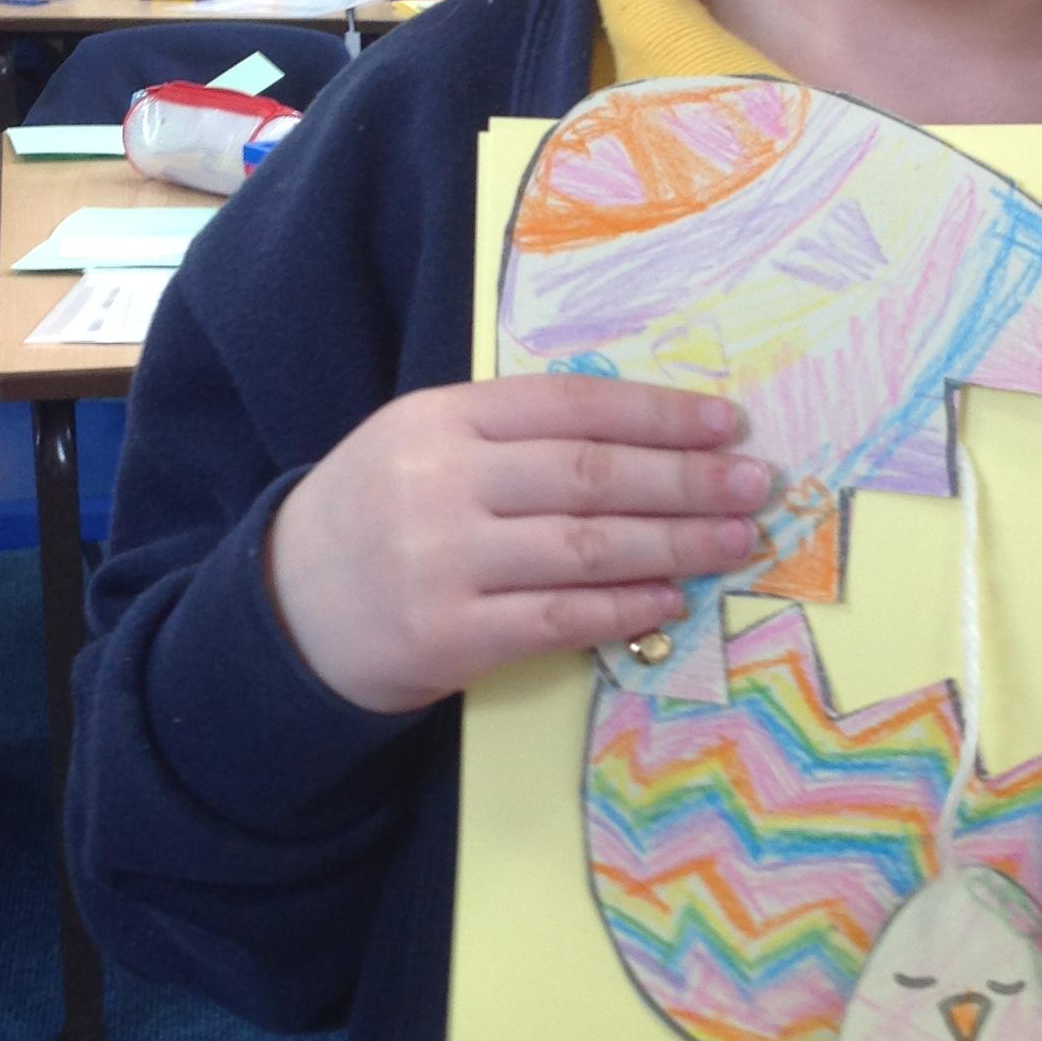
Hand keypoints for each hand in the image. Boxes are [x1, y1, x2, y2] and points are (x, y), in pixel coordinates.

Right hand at [264, 373, 772, 713]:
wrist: (285, 608)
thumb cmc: (381, 513)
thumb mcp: (427, 442)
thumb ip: (518, 433)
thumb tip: (651, 437)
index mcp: (443, 416)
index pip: (573, 405)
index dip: (659, 414)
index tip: (728, 423)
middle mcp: (442, 480)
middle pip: (591, 475)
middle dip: (687, 480)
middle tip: (756, 484)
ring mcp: (443, 561)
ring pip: (586, 547)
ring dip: (675, 544)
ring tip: (736, 540)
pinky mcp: (448, 634)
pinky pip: (558, 618)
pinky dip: (624, 607)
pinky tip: (672, 599)